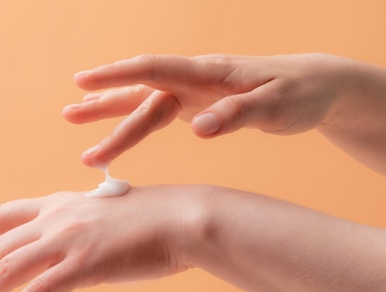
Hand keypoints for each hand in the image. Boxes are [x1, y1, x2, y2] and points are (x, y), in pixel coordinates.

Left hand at [0, 186, 209, 291]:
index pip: (0, 216)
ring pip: (8, 270)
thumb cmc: (149, 219)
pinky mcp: (85, 263)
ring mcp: (68, 240)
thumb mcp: (102, 219)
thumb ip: (75, 236)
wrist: (180, 218)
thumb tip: (60, 263)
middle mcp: (56, 219)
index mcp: (59, 204)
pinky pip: (39, 290)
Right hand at [63, 53, 347, 166]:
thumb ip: (237, 115)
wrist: (317, 87)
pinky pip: (160, 114)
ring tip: (76, 120)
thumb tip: (200, 129)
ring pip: (144, 102)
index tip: (83, 82)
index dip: (117, 75)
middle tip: (67, 117)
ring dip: (111, 113)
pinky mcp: (200, 106)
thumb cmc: (300, 94)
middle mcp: (196, 81)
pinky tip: (118, 128)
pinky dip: (135, 121)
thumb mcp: (277, 107)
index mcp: (209, 74)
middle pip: (141, 92)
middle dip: (104, 105)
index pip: (155, 69)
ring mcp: (196, 93)